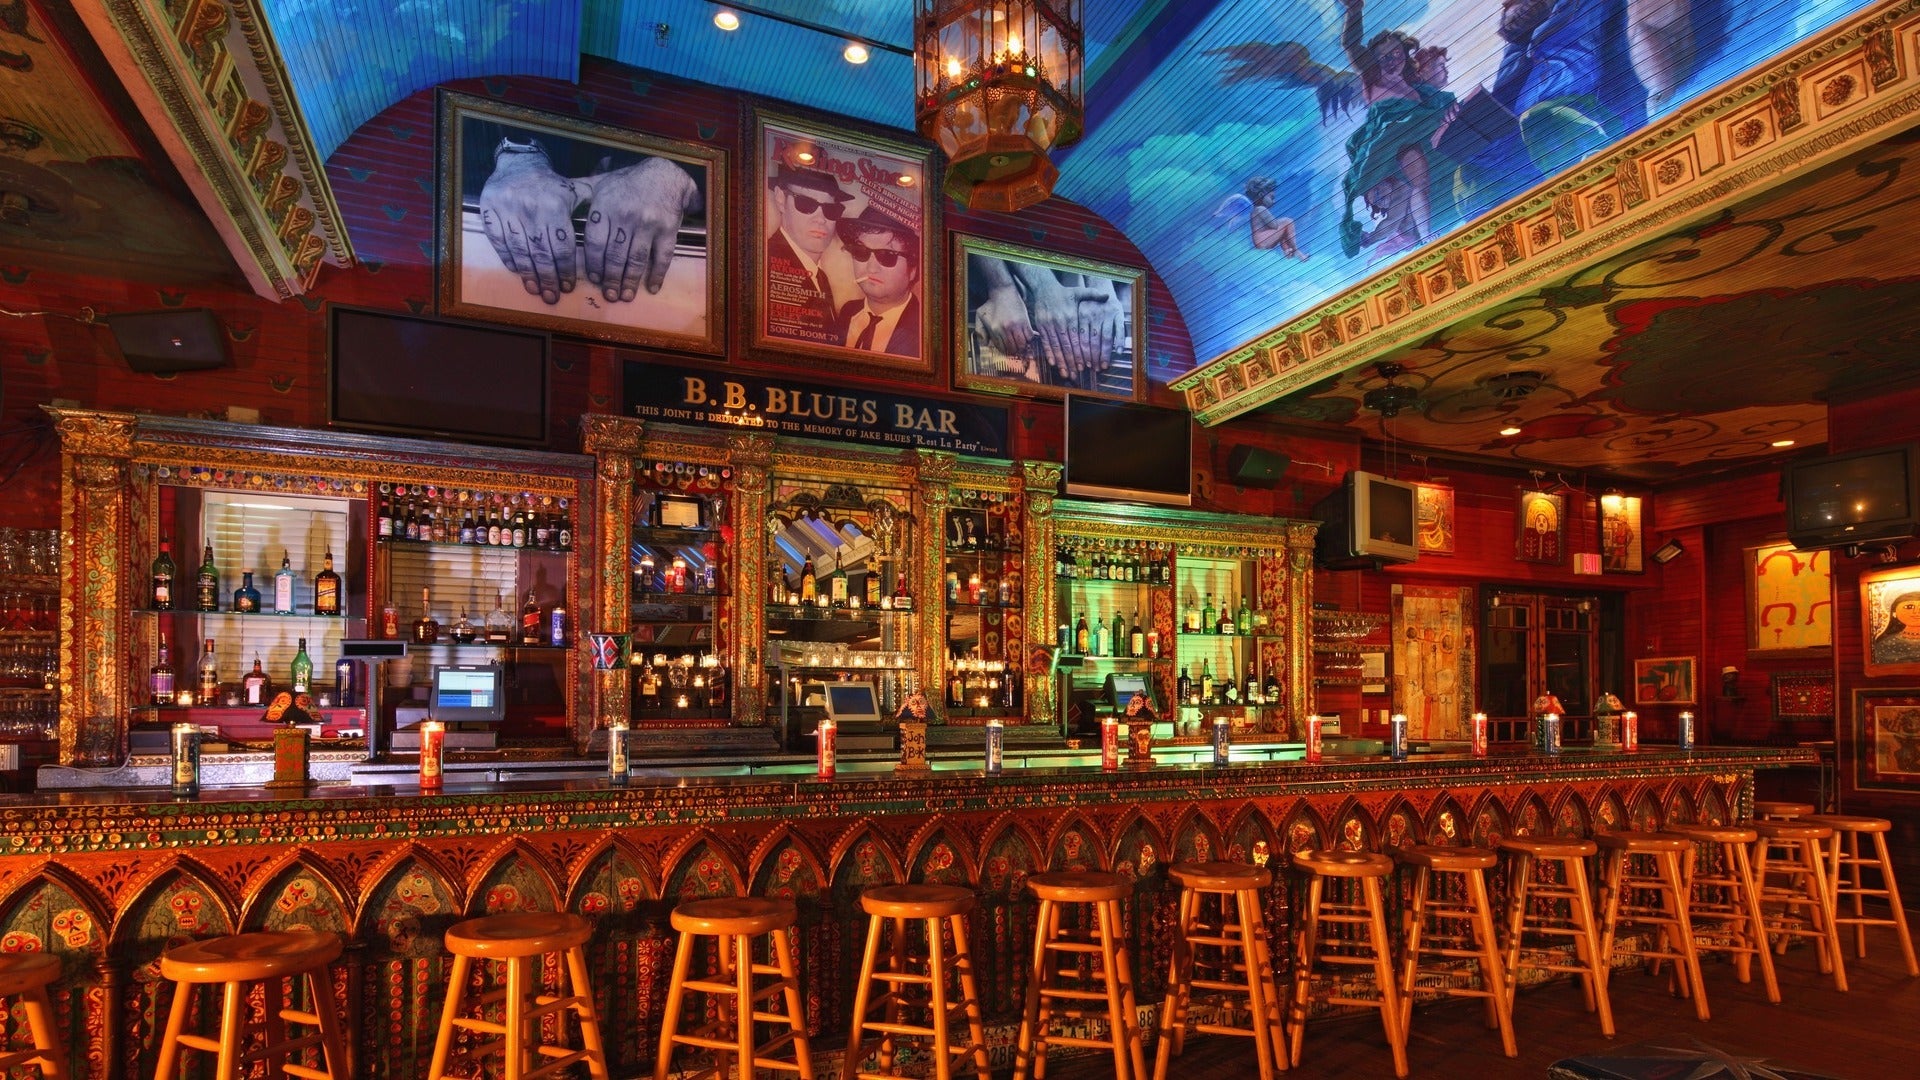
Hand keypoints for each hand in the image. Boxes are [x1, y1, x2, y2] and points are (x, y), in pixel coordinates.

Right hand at [477, 142, 582, 304]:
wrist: (517, 163)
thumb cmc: (550, 185)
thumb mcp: (574, 191)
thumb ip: (589, 212)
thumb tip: (608, 239)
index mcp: (554, 205)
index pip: (561, 245)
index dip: (565, 269)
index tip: (568, 286)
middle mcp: (530, 209)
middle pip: (540, 252)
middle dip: (548, 278)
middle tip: (552, 297)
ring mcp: (507, 211)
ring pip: (519, 250)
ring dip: (528, 274)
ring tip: (536, 290)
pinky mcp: (489, 212)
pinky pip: (499, 241)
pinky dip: (508, 258)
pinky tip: (517, 272)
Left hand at [577, 157, 699, 301]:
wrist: (664, 174)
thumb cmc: (627, 183)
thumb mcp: (601, 185)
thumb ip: (582, 199)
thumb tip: (557, 206)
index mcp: (605, 207)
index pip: (595, 242)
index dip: (594, 264)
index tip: (594, 278)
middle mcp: (625, 216)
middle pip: (615, 255)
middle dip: (611, 279)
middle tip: (609, 295)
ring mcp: (648, 224)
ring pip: (636, 259)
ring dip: (630, 281)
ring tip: (626, 296)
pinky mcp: (668, 229)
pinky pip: (663, 256)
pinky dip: (657, 274)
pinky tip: (652, 287)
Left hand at [975, 283, 1033, 358]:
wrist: (1002, 291)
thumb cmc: (991, 304)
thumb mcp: (980, 316)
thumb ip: (980, 331)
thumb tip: (985, 344)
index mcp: (994, 329)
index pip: (1001, 348)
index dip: (1005, 350)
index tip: (1007, 348)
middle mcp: (1004, 329)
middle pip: (1012, 348)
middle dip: (1014, 350)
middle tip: (1015, 347)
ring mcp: (1015, 326)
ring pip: (1021, 344)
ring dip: (1021, 345)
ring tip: (1020, 342)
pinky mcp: (1024, 321)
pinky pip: (1029, 336)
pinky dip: (1028, 338)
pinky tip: (1026, 335)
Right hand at [1015, 266, 1116, 379]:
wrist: (1043, 288)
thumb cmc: (1064, 292)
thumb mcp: (1079, 291)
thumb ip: (1093, 294)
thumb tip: (1107, 296)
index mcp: (1070, 316)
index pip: (1076, 339)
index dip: (1079, 353)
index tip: (1083, 366)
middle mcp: (1059, 322)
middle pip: (1066, 346)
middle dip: (1071, 362)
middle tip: (1075, 375)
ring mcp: (1049, 326)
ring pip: (1055, 347)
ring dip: (1060, 361)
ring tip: (1065, 373)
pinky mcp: (1041, 327)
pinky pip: (1045, 342)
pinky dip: (1049, 353)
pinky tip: (1053, 363)